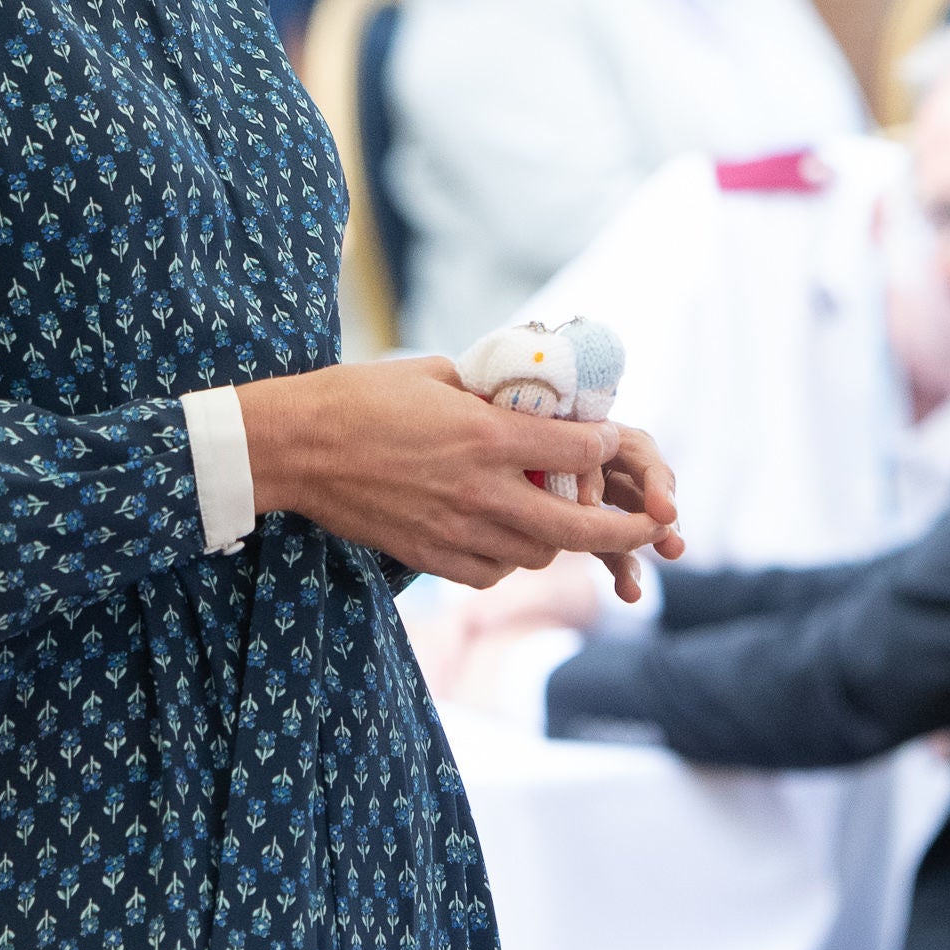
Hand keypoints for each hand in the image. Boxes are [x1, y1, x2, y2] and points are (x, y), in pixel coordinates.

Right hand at [235, 359, 679, 588]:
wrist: (296, 448)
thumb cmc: (360, 398)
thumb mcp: (434, 374)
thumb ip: (488, 392)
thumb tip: (527, 392)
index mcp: (486, 436)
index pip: (579, 452)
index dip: (606, 447)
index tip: (613, 442)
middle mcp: (480, 490)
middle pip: (576, 527)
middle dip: (624, 530)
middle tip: (653, 526)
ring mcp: (456, 531)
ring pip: (537, 555)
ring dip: (559, 541)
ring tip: (562, 522)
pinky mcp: (431, 558)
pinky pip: (492, 574)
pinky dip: (510, 559)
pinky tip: (506, 539)